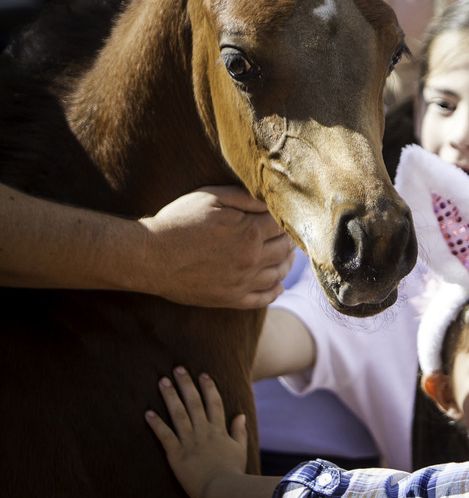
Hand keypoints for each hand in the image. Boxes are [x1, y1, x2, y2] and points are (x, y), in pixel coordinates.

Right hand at [139, 186, 295, 308]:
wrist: (149, 257)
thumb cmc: (178, 222)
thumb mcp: (211, 197)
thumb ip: (244, 198)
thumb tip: (270, 201)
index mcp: (250, 232)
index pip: (283, 225)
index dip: (286, 218)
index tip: (286, 216)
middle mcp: (251, 259)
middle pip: (285, 249)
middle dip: (290, 239)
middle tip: (290, 234)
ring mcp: (242, 282)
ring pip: (278, 274)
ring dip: (287, 264)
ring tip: (288, 256)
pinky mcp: (230, 299)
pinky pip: (263, 298)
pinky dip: (275, 291)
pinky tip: (278, 286)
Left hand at [145, 367, 246, 497]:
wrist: (222, 490)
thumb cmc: (232, 472)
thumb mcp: (240, 449)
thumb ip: (239, 431)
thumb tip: (240, 415)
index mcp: (218, 430)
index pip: (214, 402)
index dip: (208, 387)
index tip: (203, 374)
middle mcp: (204, 431)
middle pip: (194, 402)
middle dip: (186, 384)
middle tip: (178, 369)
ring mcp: (189, 441)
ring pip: (178, 414)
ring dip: (170, 396)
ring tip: (162, 382)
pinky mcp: (177, 454)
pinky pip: (165, 436)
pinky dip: (156, 424)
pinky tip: (147, 412)